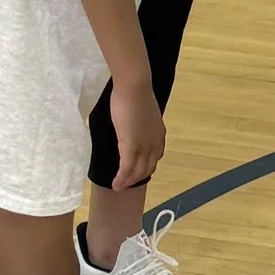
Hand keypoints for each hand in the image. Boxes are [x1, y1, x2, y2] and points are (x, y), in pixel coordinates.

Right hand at [108, 74, 164, 190]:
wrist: (135, 88)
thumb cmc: (135, 93)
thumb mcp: (143, 112)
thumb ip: (140, 122)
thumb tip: (133, 125)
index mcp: (159, 134)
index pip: (155, 157)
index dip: (146, 166)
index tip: (138, 170)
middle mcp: (155, 143)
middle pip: (147, 167)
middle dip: (137, 177)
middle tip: (126, 183)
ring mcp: (144, 146)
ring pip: (137, 172)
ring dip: (128, 182)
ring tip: (118, 187)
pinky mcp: (131, 147)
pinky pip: (126, 169)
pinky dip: (121, 179)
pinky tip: (116, 184)